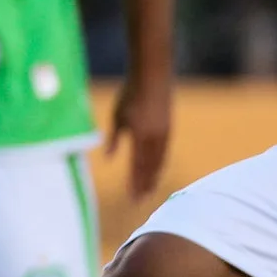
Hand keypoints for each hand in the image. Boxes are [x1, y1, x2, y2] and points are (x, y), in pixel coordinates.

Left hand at [108, 75, 171, 200]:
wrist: (153, 76)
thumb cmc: (130, 94)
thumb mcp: (117, 116)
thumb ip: (114, 138)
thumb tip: (108, 158)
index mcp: (141, 135)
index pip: (138, 165)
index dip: (135, 182)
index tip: (132, 197)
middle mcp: (156, 137)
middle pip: (151, 166)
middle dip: (145, 184)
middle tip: (140, 200)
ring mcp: (165, 133)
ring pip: (159, 160)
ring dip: (153, 176)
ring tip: (149, 189)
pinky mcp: (169, 128)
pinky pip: (164, 151)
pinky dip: (159, 164)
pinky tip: (156, 169)